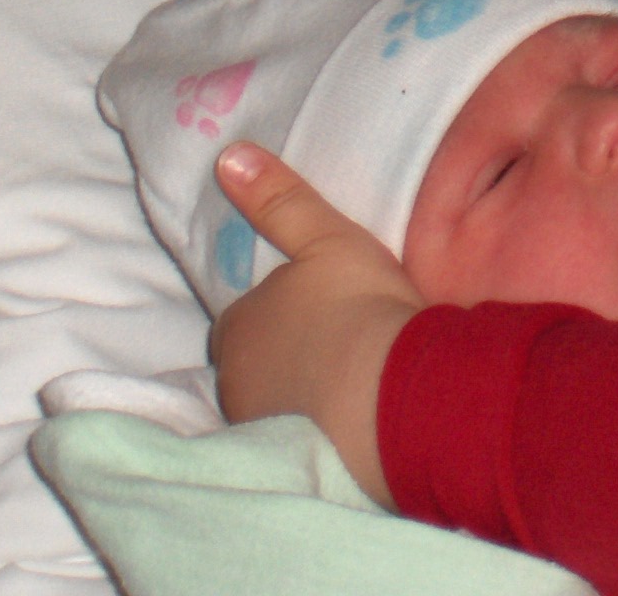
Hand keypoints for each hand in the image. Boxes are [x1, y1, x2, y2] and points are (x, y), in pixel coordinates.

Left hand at [209, 143, 423, 507]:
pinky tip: (351, 420)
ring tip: (350, 382)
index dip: (282, 312)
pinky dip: (315, 426)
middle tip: (337, 345)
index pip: (246, 317)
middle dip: (285, 355)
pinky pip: (297, 435)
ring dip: (300, 392)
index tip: (321, 310)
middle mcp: (232, 379)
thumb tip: (228, 156)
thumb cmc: (358, 306)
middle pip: (254, 362)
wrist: (389, 395)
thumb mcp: (327, 239)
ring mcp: (256, 425)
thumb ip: (280, 200)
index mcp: (237, 324)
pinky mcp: (288, 460)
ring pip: (273, 400)